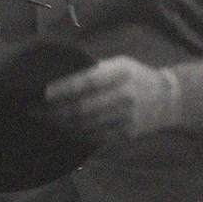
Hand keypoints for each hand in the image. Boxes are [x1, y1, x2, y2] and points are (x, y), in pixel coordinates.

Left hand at [38, 56, 182, 149]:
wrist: (168, 99)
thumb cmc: (136, 77)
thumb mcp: (120, 63)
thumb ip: (94, 70)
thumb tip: (61, 77)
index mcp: (120, 73)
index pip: (88, 82)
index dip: (64, 89)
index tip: (44, 93)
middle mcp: (124, 96)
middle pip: (82, 108)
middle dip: (54, 111)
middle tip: (34, 110)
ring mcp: (126, 118)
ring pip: (86, 125)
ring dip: (60, 124)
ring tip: (44, 120)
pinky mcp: (126, 134)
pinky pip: (95, 138)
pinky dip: (75, 134)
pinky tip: (63, 129)